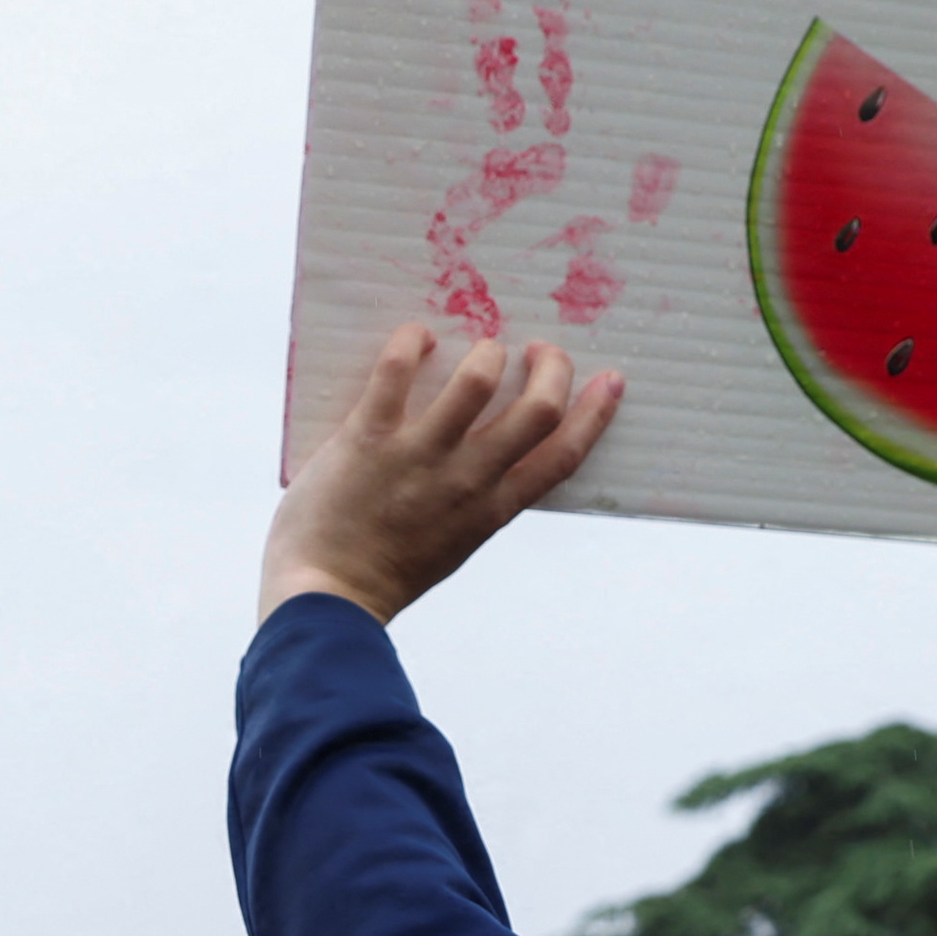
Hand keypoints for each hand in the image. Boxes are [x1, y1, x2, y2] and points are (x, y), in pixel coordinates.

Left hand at [259, 322, 624, 624]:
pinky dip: (412, 341)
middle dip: (551, 366)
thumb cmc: (384, 575)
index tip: (609, 380)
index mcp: (492, 510)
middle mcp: (466, 479)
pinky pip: (397, 371)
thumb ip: (477, 501)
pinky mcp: (369, 437)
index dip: (594, 413)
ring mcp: (419, 455)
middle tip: (539, 350)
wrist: (327, 599)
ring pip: (478, 379)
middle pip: (537, 409)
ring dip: (487, 351)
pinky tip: (417, 337)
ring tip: (480, 347)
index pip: (561, 456)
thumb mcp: (454, 543)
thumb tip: (490, 451)